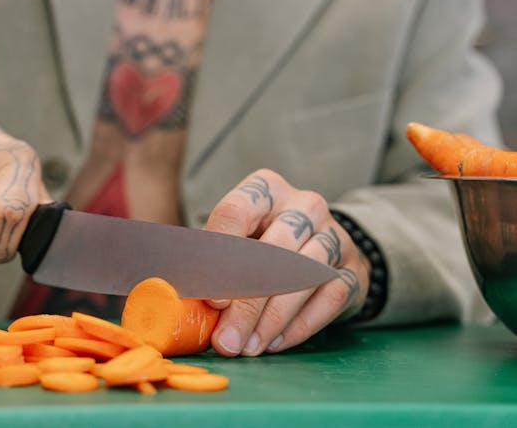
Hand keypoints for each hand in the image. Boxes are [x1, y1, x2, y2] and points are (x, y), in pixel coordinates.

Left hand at [204, 169, 369, 355]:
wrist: (322, 243)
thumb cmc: (262, 240)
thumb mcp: (236, 235)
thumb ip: (212, 258)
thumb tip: (183, 297)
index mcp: (264, 188)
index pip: (235, 212)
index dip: (220, 257)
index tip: (213, 301)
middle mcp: (304, 205)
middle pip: (274, 252)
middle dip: (247, 304)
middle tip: (227, 340)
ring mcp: (335, 234)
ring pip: (305, 277)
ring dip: (273, 320)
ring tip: (248, 346)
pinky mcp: (353, 266)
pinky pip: (330, 298)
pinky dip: (300, 326)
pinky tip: (275, 343)